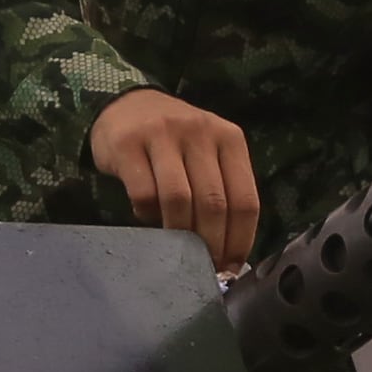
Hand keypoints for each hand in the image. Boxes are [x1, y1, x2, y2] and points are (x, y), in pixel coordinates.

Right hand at [90, 89, 261, 266]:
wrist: (126, 105)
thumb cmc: (173, 140)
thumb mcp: (207, 154)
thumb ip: (221, 190)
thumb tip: (228, 253)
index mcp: (229, 138)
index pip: (245, 199)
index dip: (240, 240)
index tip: (231, 267)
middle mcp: (200, 132)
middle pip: (214, 203)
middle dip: (211, 244)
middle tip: (204, 267)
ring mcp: (163, 134)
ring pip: (179, 199)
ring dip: (179, 235)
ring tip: (177, 251)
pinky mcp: (128, 144)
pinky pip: (143, 194)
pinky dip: (147, 215)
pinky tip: (147, 217)